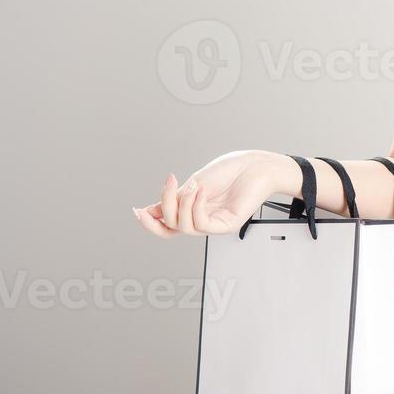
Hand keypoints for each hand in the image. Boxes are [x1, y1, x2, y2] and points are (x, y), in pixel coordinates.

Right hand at [133, 150, 292, 237]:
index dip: (150, 222)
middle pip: (170, 228)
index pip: (166, 225)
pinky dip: (196, 207)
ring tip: (193, 185)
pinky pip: (202, 224)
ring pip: (184, 227)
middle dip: (164, 206)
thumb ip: (174, 199)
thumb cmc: (231, 170)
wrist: (256, 165)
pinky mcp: (227, 225)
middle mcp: (202, 219)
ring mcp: (214, 224)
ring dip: (183, 203)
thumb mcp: (193, 183)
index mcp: (192, 210)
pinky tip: (201, 191)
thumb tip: (150, 210)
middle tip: (168, 184)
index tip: (137, 211)